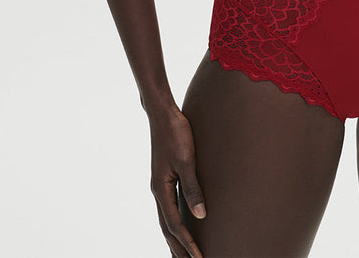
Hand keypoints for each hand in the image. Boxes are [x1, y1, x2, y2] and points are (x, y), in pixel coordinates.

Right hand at [149, 106, 206, 257]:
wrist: (163, 113)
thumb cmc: (176, 133)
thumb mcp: (187, 160)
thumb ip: (193, 188)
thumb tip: (201, 216)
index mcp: (161, 189)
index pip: (175, 225)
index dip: (187, 243)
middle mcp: (158, 190)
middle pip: (167, 228)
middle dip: (177, 248)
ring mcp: (160, 184)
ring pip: (166, 219)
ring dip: (174, 238)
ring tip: (182, 254)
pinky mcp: (165, 177)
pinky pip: (168, 207)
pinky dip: (173, 222)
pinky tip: (181, 223)